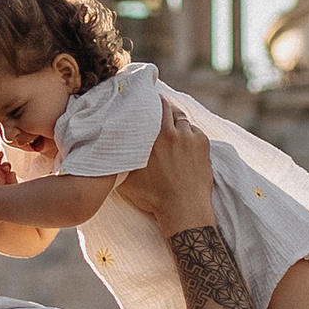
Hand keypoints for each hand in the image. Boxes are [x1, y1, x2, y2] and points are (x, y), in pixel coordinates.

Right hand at [120, 95, 216, 234]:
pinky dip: (187, 133)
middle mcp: (174, 132)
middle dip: (162, 107)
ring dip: (175, 121)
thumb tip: (105, 148)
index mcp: (155, 136)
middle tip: (155, 109)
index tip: (143, 98)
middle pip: (169, 107)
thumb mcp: (126, 178)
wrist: (184, 209)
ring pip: (182, 119)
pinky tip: (180, 143)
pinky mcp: (203, 145)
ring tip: (168, 128)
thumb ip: (117, 159)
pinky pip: (194, 131)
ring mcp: (191, 138)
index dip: (149, 99)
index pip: (154, 104)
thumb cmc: (153, 197)